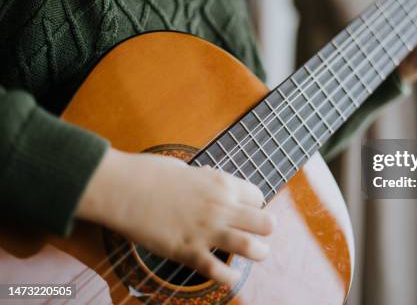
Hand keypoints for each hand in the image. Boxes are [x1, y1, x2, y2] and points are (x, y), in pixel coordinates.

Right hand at [76, 148, 273, 285]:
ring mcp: (206, 230)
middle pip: (265, 223)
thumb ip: (205, 180)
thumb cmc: (149, 174)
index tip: (246, 211)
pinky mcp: (188, 251)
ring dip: (259, 253)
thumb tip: (209, 182)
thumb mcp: (187, 169)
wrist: (121, 188)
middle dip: (265, 229)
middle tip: (257, 234)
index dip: (254, 205)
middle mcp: (221, 207)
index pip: (257, 196)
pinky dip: (229, 277)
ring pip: (251, 247)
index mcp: (221, 183)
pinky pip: (218, 271)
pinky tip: (230, 277)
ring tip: (257, 254)